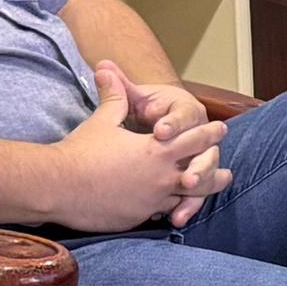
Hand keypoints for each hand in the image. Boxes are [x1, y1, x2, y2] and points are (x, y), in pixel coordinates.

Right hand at [47, 62, 221, 231]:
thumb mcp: (102, 120)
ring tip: (211, 190)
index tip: (221, 129)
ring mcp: (151, 201)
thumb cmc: (80, 151)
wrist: (58, 186)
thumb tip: (107, 67)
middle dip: (214, 167)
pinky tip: (177, 209)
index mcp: (156, 150)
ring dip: (201, 193)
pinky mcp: (138, 218)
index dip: (208, 134)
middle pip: (200, 172)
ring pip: (186, 198)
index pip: (193, 140)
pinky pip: (162, 212)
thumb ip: (114, 96)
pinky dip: (172, 208)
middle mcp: (161, 177)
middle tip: (228, 168)